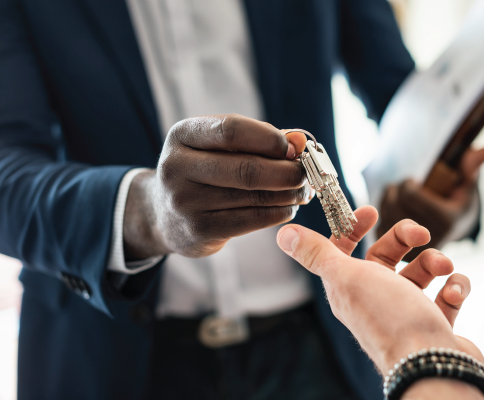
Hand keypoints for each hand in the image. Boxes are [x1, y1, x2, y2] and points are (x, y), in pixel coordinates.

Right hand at [123, 114, 312, 259]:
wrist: (163, 214)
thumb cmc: (204, 171)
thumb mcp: (219, 147)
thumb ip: (259, 139)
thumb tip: (299, 140)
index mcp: (182, 135)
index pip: (232, 130)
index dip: (270, 139)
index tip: (294, 148)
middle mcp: (177, 167)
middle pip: (247, 168)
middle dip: (286, 171)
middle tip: (305, 174)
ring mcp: (186, 201)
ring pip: (254, 196)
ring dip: (288, 194)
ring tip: (302, 190)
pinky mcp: (199, 230)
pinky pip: (252, 220)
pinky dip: (279, 212)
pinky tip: (288, 207)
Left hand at [276, 206, 483, 374]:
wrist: (431, 363)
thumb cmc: (389, 318)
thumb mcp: (346, 277)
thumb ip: (317, 253)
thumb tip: (284, 234)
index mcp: (349, 288)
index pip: (344, 250)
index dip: (353, 228)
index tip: (372, 212)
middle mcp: (376, 299)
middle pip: (386, 256)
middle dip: (405, 238)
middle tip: (422, 234)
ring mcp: (406, 312)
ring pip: (420, 272)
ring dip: (435, 261)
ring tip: (444, 268)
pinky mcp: (434, 323)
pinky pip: (447, 294)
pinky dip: (455, 287)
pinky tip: (454, 291)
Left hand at [378, 147, 483, 260]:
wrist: (452, 231)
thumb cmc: (458, 203)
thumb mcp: (467, 186)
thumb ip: (471, 168)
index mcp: (446, 220)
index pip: (410, 195)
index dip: (407, 183)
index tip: (412, 181)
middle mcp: (429, 237)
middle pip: (395, 203)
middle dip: (396, 190)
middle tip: (402, 187)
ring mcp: (413, 248)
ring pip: (385, 214)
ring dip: (387, 200)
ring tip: (397, 196)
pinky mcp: (399, 254)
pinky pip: (380, 226)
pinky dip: (383, 215)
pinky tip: (391, 209)